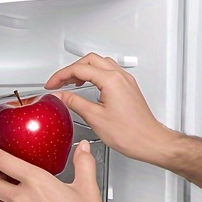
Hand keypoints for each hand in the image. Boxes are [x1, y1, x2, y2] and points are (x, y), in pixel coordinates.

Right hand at [45, 54, 172, 166]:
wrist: (150, 141)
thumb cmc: (129, 133)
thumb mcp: (94, 117)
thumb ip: (74, 102)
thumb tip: (61, 95)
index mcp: (111, 80)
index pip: (79, 69)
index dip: (61, 75)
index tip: (52, 84)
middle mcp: (120, 76)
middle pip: (90, 60)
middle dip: (71, 69)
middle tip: (59, 82)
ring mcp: (126, 81)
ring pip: (100, 63)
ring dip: (84, 69)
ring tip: (71, 82)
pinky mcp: (129, 87)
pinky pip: (109, 72)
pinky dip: (95, 74)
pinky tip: (89, 85)